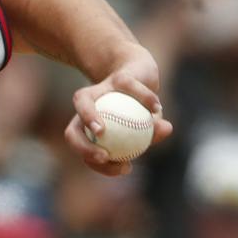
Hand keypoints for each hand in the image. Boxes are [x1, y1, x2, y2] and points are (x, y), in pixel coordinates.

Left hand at [64, 49, 171, 176]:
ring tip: (102, 131)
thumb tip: (165, 131)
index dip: (90, 158)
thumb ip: (152, 134)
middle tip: (104, 156)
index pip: (85, 151)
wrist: (139, 72)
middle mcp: (86, 111)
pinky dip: (143, 99)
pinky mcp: (115, 77)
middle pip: (72, 132)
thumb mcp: (146, 125)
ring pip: (82, 101)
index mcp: (88, 128)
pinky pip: (127, 88)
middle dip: (82, 147)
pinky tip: (156, 110)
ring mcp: (97, 91)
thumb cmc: (138, 107)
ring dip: (89, 116)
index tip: (113, 164)